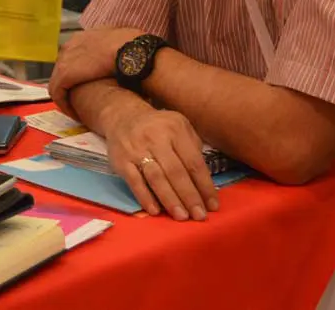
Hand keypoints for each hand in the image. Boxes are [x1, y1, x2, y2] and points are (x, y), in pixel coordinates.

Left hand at [49, 28, 142, 114]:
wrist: (133, 51)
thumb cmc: (135, 47)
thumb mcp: (124, 41)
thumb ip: (116, 47)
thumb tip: (124, 56)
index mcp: (85, 37)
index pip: (74, 55)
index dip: (80, 72)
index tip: (87, 84)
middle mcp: (72, 45)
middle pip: (64, 68)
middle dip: (71, 84)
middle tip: (81, 100)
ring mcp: (65, 59)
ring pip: (59, 82)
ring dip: (67, 97)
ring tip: (78, 111)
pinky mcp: (64, 74)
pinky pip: (58, 93)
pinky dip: (65, 105)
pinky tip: (75, 115)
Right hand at [102, 106, 218, 221]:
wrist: (123, 116)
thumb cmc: (159, 127)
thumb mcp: (180, 126)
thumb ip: (193, 148)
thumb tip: (204, 181)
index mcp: (175, 129)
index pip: (193, 162)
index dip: (204, 186)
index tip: (213, 205)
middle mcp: (156, 138)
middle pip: (176, 172)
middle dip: (189, 196)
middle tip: (199, 216)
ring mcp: (137, 150)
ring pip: (156, 178)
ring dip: (170, 200)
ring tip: (182, 217)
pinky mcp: (121, 161)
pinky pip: (134, 182)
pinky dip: (145, 197)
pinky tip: (155, 211)